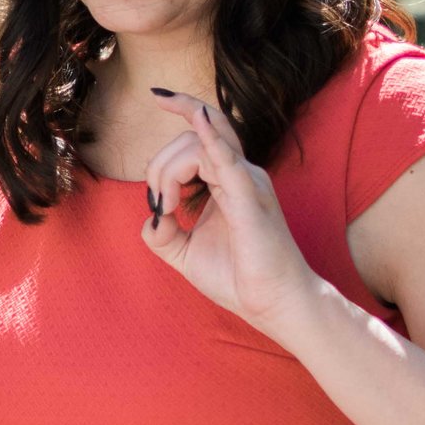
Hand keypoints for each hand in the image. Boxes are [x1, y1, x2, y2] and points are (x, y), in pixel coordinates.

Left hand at [140, 90, 325, 335]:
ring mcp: (248, 183)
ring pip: (200, 145)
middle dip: (160, 164)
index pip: (201, 133)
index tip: (155, 126)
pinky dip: (211, 138)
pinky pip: (228, 161)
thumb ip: (163, 234)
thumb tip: (150, 218)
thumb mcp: (187, 253)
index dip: (176, 125)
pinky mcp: (250, 200)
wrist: (274, 305)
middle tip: (159, 203)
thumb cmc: (240, 278)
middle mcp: (240, 174)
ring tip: (168, 206)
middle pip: (193, 136)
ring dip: (168, 171)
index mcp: (228, 180)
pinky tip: (199, 119)